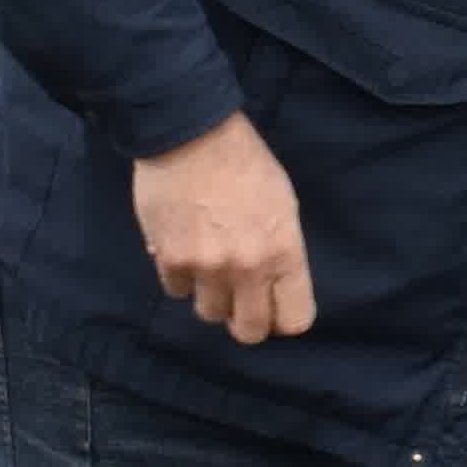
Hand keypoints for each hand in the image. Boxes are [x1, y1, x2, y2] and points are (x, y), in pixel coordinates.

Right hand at [135, 113, 315, 341]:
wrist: (192, 135)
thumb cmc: (246, 164)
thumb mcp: (284, 205)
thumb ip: (281, 251)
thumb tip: (272, 289)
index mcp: (284, 252)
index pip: (295, 320)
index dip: (284, 319)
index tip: (276, 308)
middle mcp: (248, 268)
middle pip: (250, 331)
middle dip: (246, 320)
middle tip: (240, 300)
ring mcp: (207, 267)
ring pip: (210, 314)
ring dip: (211, 296)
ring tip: (210, 264)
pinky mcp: (170, 260)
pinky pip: (177, 291)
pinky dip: (181, 276)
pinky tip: (185, 247)